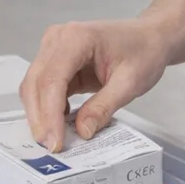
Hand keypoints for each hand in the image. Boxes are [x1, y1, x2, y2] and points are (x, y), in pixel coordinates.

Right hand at [20, 15, 170, 150]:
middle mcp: (58, 39)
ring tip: (54, 139)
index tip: (55, 141)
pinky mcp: (57, 62)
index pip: (52, 80)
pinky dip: (47, 108)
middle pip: (36, 83)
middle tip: (51, 146)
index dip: (50, 114)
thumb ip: (104, 106)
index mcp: (76, 38)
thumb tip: (82, 130)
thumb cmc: (144, 51)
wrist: (150, 37)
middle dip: (41, 118)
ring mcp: (54, 48)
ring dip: (41, 115)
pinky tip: (60, 124)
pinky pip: (44, 88)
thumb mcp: (130, 82)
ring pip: (34, 87)